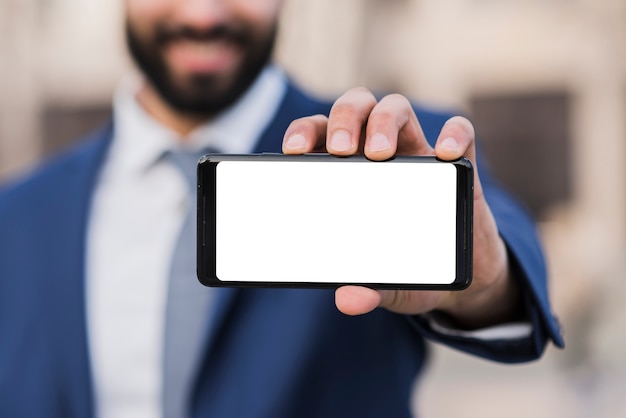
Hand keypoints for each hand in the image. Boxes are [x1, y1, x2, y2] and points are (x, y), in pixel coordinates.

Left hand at [282, 88, 522, 328]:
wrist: (462, 276)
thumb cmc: (409, 267)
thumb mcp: (386, 283)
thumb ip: (367, 290)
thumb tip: (346, 300)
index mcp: (349, 174)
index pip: (320, 135)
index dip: (304, 132)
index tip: (293, 151)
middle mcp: (380, 155)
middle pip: (356, 109)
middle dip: (344, 119)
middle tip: (341, 149)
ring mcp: (419, 155)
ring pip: (396, 109)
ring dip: (384, 121)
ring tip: (380, 153)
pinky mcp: (458, 165)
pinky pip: (462, 132)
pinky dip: (454, 134)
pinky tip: (446, 154)